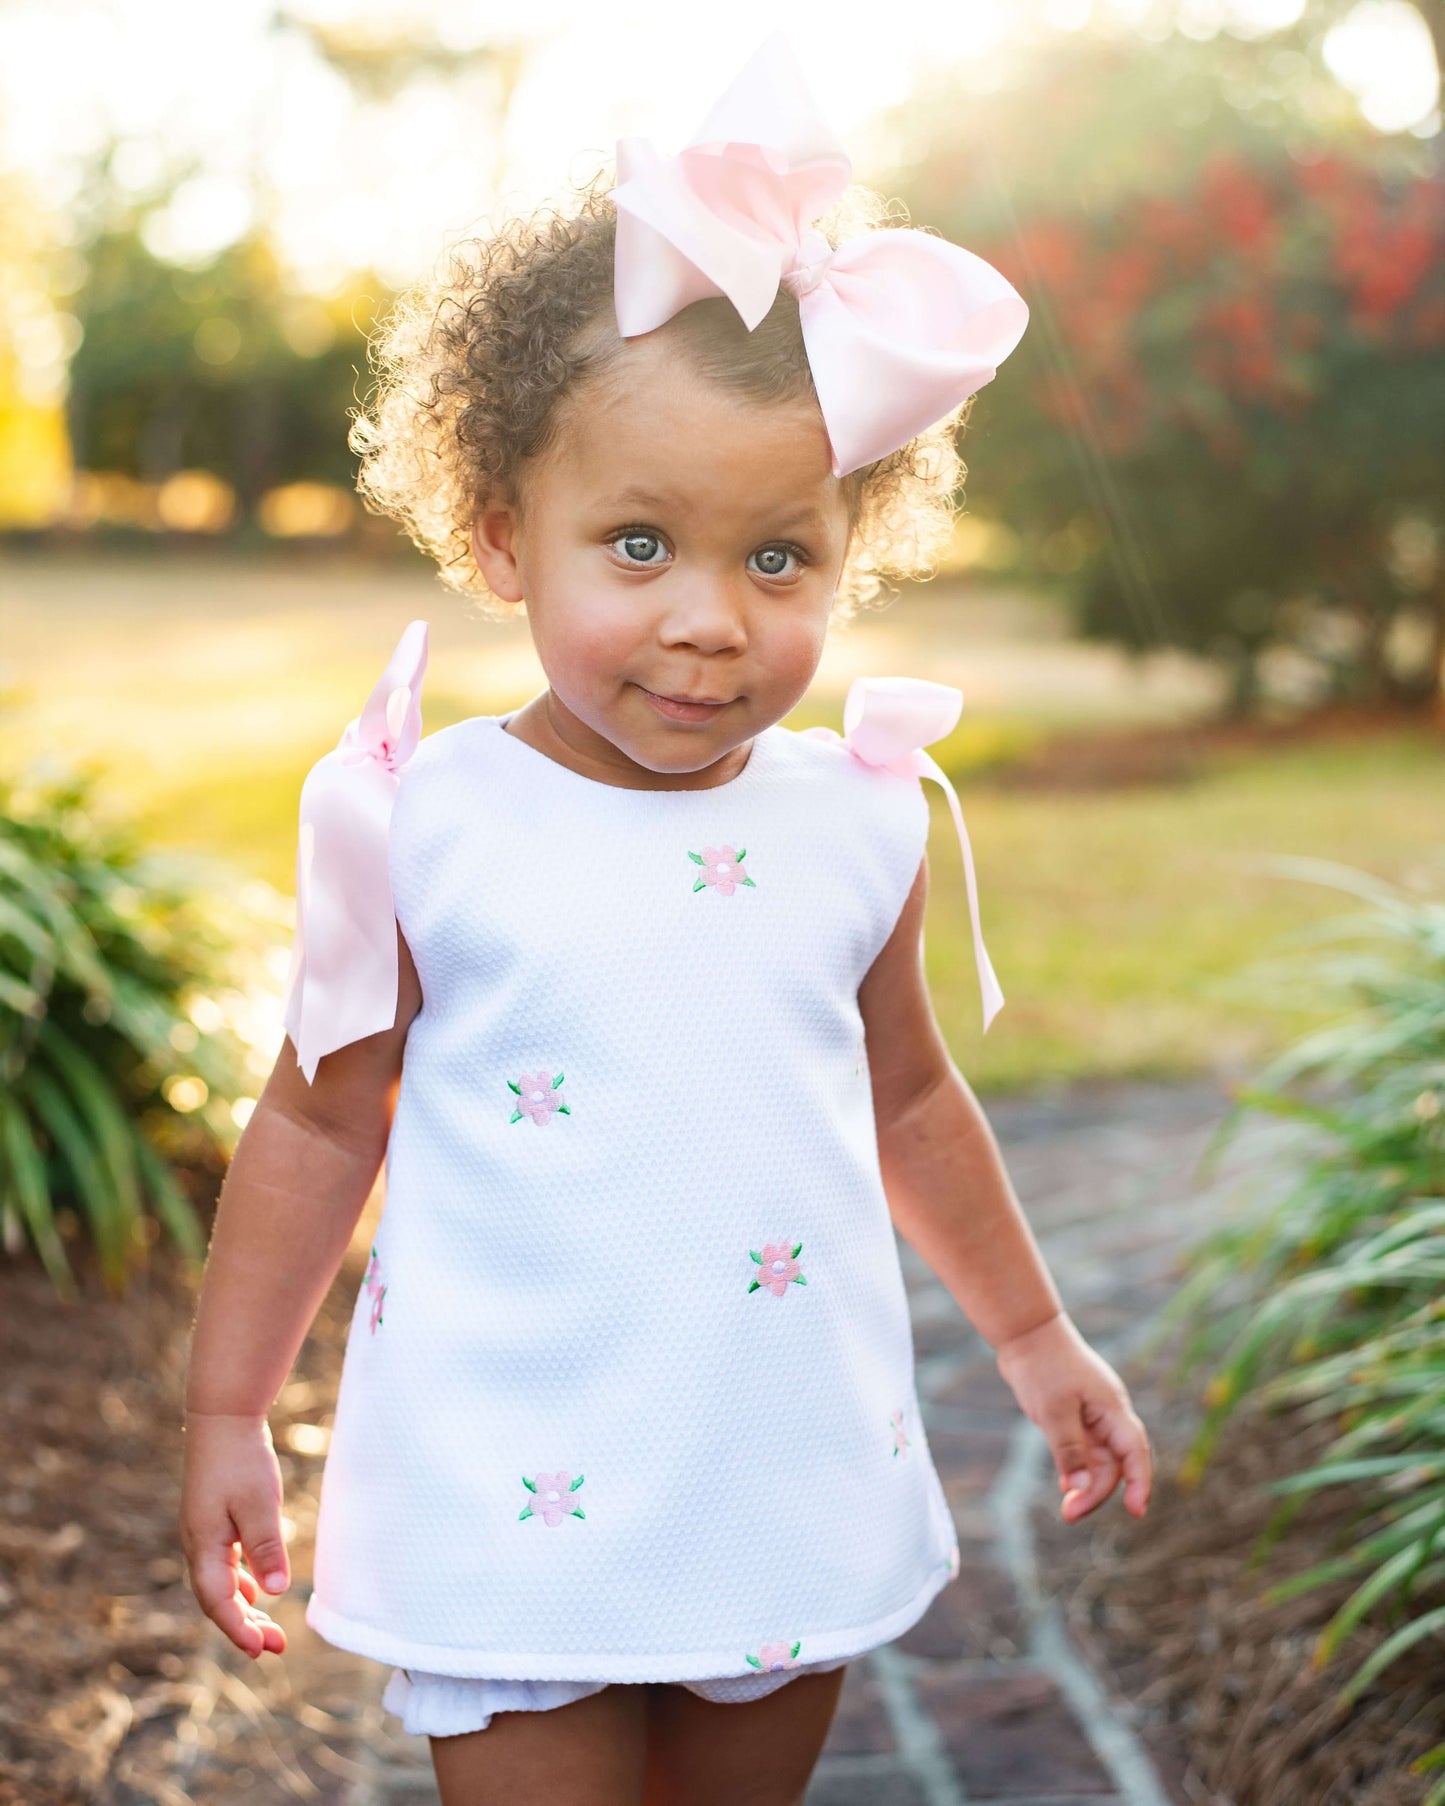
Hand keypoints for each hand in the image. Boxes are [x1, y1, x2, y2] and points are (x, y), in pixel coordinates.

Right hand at [180, 1410, 289, 1659]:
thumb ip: (266, 1546)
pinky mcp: (214, 1521)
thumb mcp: (259, 1503)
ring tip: (269, 1631)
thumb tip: (275, 1592)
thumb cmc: (241, 1459)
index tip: (260, 1650)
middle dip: (244, 1626)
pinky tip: (257, 1592)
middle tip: (276, 1648)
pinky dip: (241, 1584)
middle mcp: (198, 1544)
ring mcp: (204, 1533)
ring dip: (244, 1608)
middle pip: (218, 1599)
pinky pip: (225, 1566)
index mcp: (203, 1545)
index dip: (237, 1629)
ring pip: (221, 1584)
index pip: (217, 1601)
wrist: (223, 1417)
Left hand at [993, 1311, 1151, 1521]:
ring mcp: (1091, 1414)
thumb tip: (1080, 1489)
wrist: (1024, 1332)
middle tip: (1070, 1514)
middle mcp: (1107, 1413)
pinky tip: (1065, 1485)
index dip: (1139, 1482)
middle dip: (1097, 1491)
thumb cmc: (1043, 1366)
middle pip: (1114, 1462)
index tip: (1136, 1512)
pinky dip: (1075, 1468)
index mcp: (1112, 1408)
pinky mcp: (1074, 1415)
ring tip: (1067, 1508)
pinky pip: (1082, 1450)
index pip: (1135, 1451)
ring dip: (1084, 1484)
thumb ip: (1069, 1450)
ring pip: (1098, 1459)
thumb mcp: (1053, 1411)